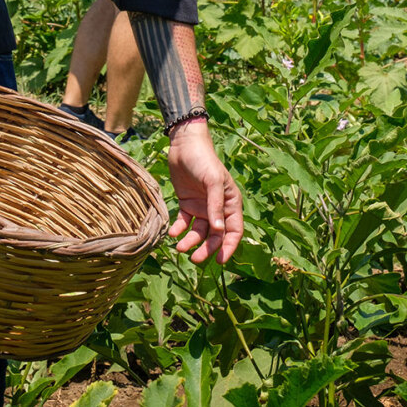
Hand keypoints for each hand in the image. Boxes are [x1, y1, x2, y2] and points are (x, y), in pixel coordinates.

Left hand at [167, 120, 242, 262]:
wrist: (184, 145)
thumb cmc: (204, 160)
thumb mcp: (212, 181)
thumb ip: (216, 205)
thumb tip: (219, 229)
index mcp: (230, 203)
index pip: (234, 231)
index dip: (228, 247)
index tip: (220, 260)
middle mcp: (217, 208)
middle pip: (214, 236)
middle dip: (206, 249)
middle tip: (195, 259)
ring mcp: (201, 207)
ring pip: (198, 232)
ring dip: (190, 241)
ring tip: (180, 247)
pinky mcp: (186, 203)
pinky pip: (184, 222)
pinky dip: (179, 229)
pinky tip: (173, 233)